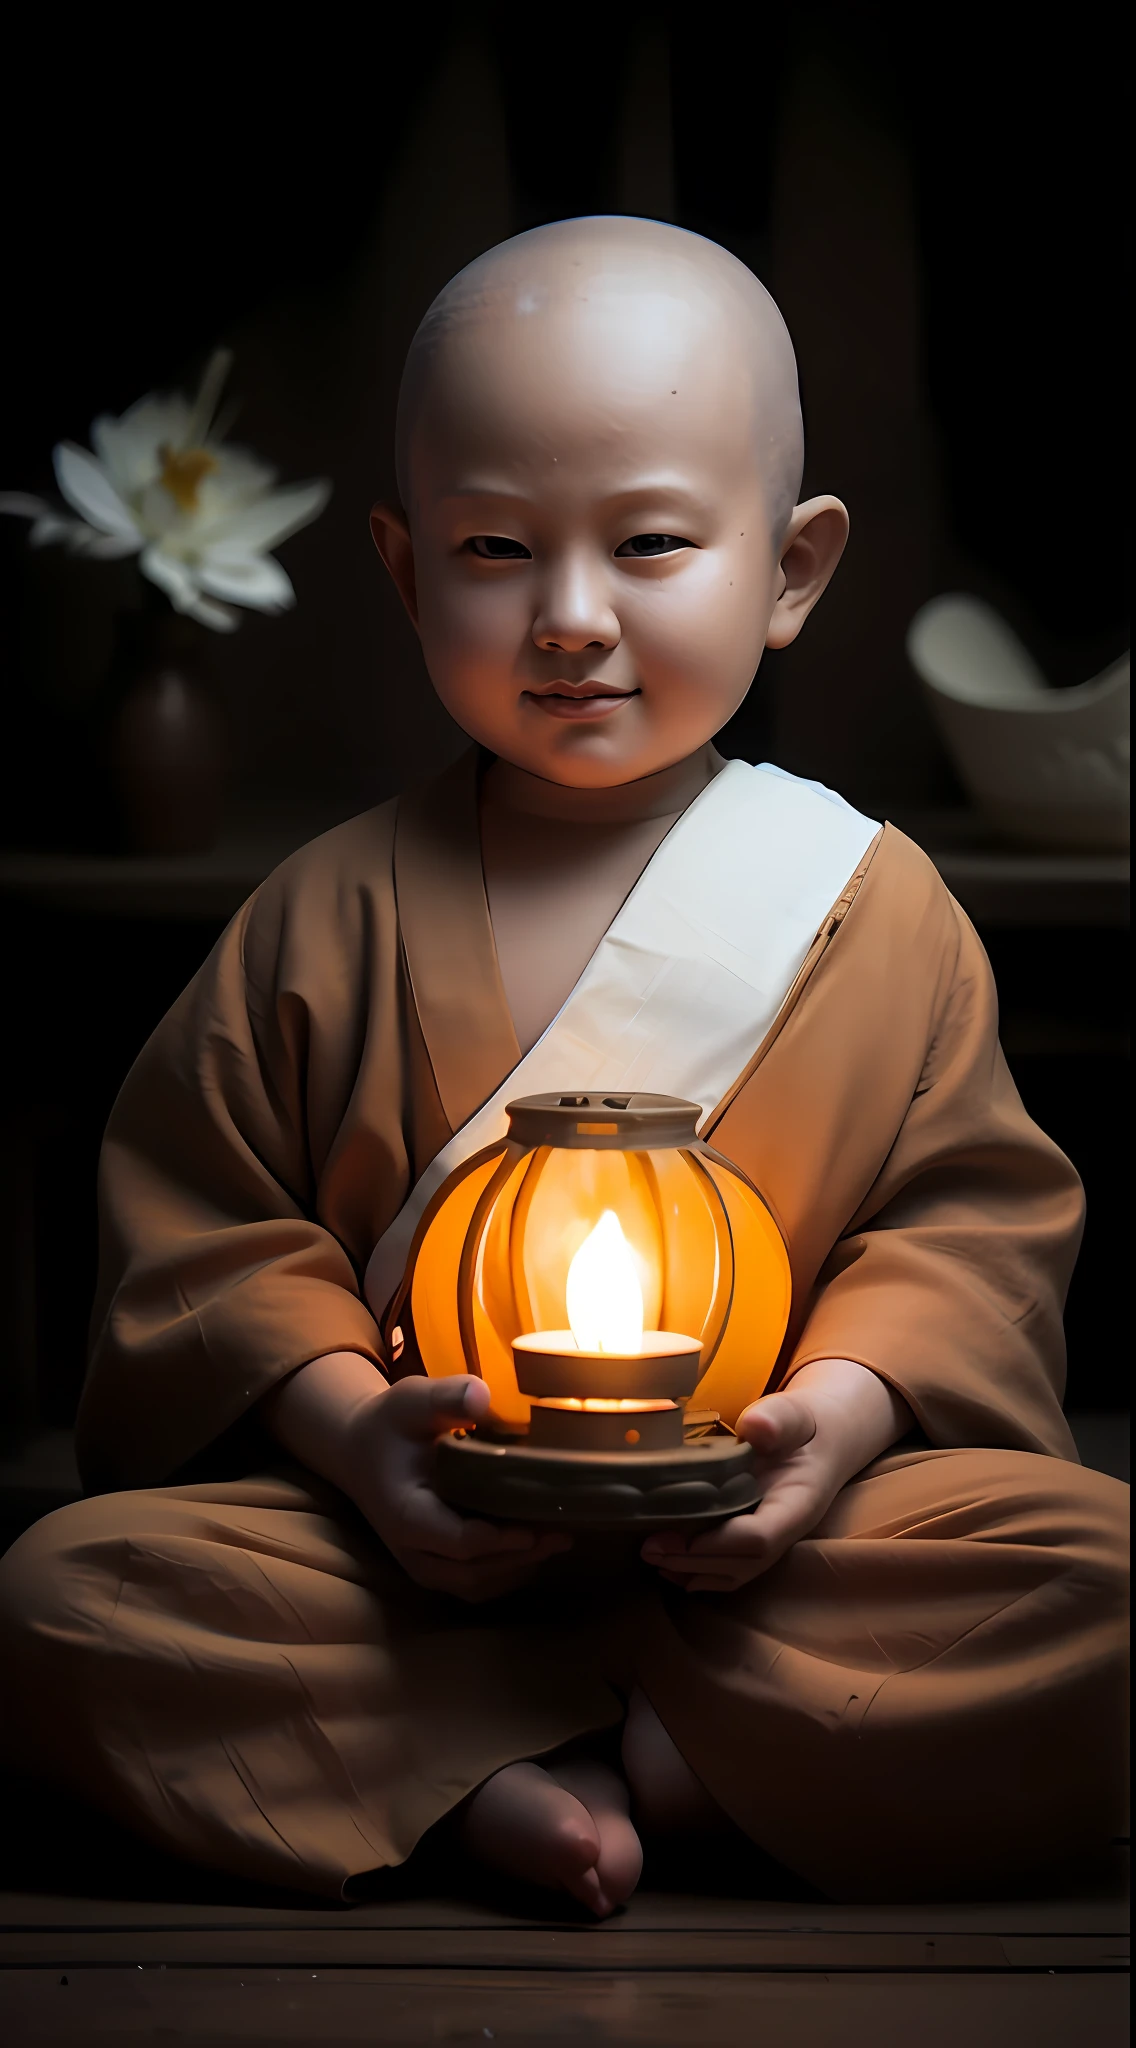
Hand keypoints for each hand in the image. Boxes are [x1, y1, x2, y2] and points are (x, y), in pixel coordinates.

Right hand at [261, 1353, 570, 1603]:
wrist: (359, 1450)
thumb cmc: (390, 1424)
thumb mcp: (412, 1401)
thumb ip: (445, 1398)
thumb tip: (482, 1396)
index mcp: (405, 1513)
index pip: (458, 1541)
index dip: (500, 1539)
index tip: (538, 1526)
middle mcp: (411, 1549)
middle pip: (472, 1573)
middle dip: (519, 1558)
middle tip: (562, 1533)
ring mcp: (422, 1563)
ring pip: (476, 1585)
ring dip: (518, 1568)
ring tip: (558, 1540)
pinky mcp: (435, 1565)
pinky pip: (474, 1583)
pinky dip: (506, 1572)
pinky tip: (535, 1548)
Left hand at [641, 1357, 911, 1593]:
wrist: (817, 1441)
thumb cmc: (801, 1426)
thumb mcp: (791, 1413)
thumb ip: (776, 1418)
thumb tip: (754, 1427)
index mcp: (798, 1504)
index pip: (760, 1538)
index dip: (717, 1543)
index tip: (675, 1534)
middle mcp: (787, 1532)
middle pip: (742, 1563)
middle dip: (693, 1561)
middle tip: (648, 1548)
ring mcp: (773, 1542)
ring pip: (735, 1573)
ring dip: (691, 1572)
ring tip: (652, 1556)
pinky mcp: (756, 1543)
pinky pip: (731, 1570)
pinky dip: (698, 1574)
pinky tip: (668, 1566)